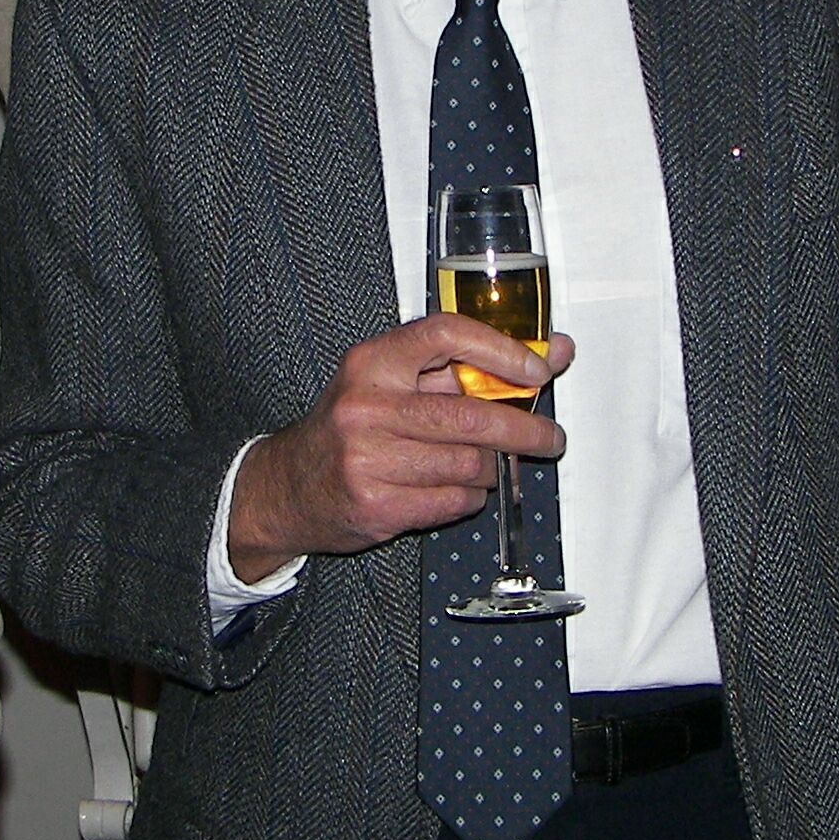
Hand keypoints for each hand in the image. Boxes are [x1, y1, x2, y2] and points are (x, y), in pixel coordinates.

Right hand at [225, 318, 573, 583]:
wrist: (287, 488)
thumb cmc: (350, 428)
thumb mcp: (392, 383)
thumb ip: (464, 367)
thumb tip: (551, 352)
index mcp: (372, 363)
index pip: (446, 334)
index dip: (502, 350)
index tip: (538, 368)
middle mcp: (367, 406)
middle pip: (471, 415)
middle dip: (524, 430)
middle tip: (549, 437)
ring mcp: (369, 458)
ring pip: (470, 463)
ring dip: (491, 469)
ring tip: (482, 466)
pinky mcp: (377, 505)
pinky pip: (456, 500)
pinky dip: (470, 496)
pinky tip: (457, 489)